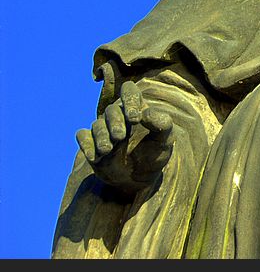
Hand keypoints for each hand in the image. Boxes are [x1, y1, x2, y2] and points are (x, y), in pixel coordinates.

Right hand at [76, 81, 173, 195]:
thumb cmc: (154, 155)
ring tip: (107, 150)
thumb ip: (162, 124)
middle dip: (115, 122)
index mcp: (137, 109)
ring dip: (101, 137)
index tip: (135, 119)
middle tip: (120, 137)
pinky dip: (86, 145)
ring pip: (97, 125)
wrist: (138, 181)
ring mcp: (103, 130)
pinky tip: (95, 157)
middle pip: (112, 110)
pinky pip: (82, 136)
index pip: (129, 90)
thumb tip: (147, 112)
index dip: (129, 98)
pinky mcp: (91, 143)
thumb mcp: (165, 141)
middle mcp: (118, 116)